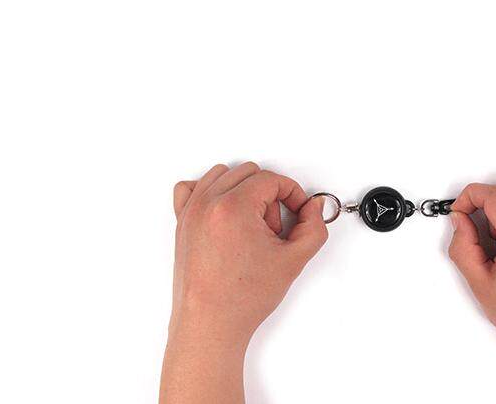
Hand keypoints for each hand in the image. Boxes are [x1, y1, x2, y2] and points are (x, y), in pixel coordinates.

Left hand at [160, 162, 327, 403]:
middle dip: (268, 196)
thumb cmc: (240, 299)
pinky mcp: (181, 223)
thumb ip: (313, 228)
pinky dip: (209, 192)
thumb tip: (312, 208)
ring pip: (221, 175)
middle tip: (274, 228)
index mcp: (233, 208)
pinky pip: (190, 188)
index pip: (271, 179)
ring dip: (242, 191)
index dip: (292, 193)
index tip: (297, 211)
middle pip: (248, 173)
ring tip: (251, 225)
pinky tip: (224, 214)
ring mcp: (190, 212)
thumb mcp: (292, 261)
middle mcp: (207, 204)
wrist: (210, 323)